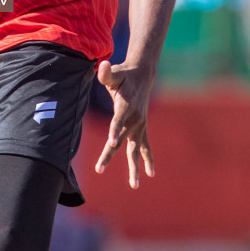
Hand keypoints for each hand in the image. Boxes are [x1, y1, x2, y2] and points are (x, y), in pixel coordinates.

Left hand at [93, 60, 155, 188]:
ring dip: (134, 167)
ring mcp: (139, 126)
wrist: (142, 75)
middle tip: (99, 169)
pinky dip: (147, 160)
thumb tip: (102, 64)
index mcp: (125, 106)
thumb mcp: (114, 72)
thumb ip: (106, 72)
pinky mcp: (142, 128)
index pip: (118, 120)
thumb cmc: (124, 75)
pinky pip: (144, 147)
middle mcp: (134, 119)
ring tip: (134, 185)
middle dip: (109, 155)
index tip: (111, 142)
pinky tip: (150, 174)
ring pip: (135, 149)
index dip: (114, 130)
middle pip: (121, 140)